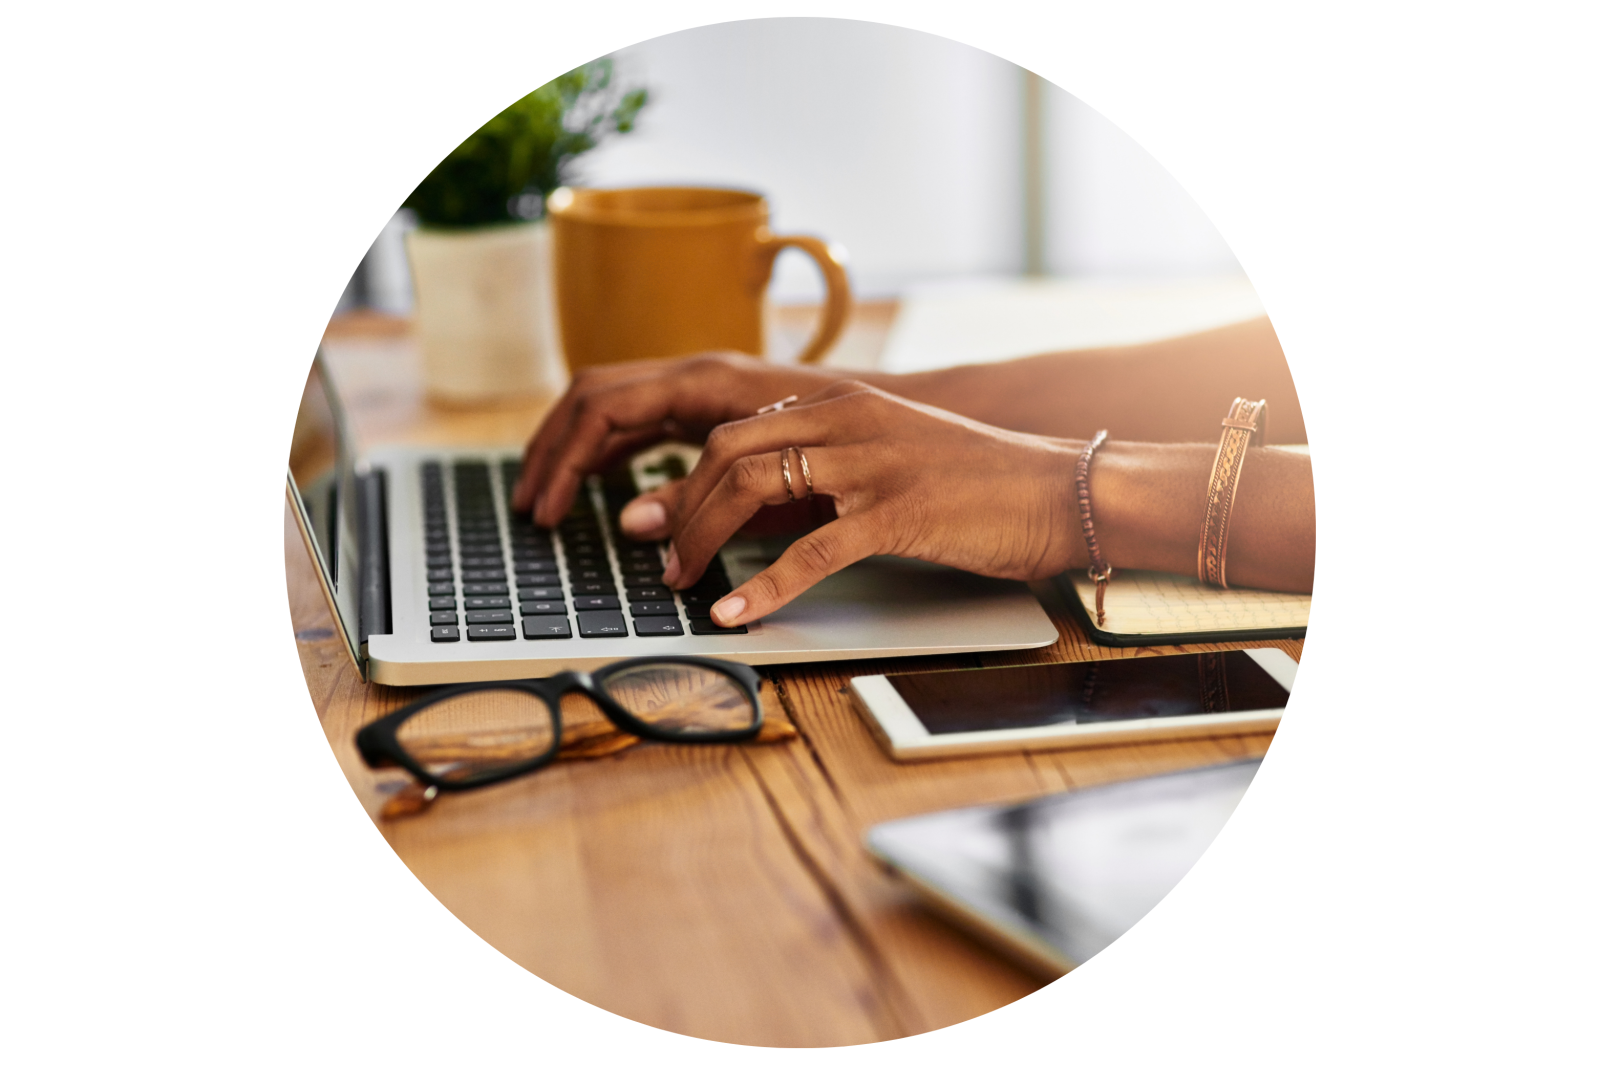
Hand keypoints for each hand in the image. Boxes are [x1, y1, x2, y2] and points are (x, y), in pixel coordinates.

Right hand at [511, 352, 851, 525]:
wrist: (900, 416)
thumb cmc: (850, 441)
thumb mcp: (772, 481)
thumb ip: (700, 498)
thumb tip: (631, 522)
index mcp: (704, 381)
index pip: (603, 407)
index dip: (564, 459)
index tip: (546, 508)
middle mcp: (696, 373)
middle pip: (593, 397)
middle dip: (553, 450)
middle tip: (529, 506)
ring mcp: (701, 386)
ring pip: (611, 403)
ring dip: (573, 448)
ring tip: (548, 498)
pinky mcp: (712, 405)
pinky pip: (640, 417)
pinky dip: (608, 447)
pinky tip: (597, 482)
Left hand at [621, 382, 1085, 626]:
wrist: (1061, 489)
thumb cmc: (981, 481)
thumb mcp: (893, 454)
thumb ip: (832, 464)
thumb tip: (770, 497)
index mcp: (842, 404)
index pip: (736, 429)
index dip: (684, 475)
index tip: (653, 513)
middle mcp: (848, 421)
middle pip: (728, 452)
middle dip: (679, 506)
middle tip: (654, 552)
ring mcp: (871, 464)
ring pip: (754, 488)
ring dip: (703, 539)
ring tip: (681, 580)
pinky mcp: (897, 513)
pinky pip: (810, 553)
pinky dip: (762, 588)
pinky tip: (735, 614)